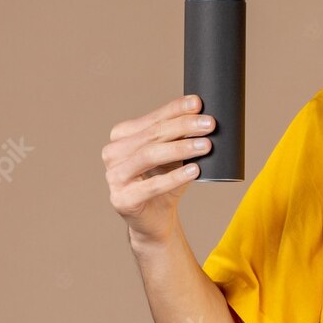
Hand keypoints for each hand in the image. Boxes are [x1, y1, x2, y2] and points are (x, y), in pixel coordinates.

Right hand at [102, 94, 214, 242]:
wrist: (156, 219)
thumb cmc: (165, 181)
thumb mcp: (174, 155)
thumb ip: (182, 136)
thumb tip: (206, 117)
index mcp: (122, 136)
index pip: (153, 118)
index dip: (176, 109)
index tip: (198, 103)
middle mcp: (113, 153)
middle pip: (152, 135)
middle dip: (183, 127)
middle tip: (209, 124)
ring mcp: (114, 177)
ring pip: (150, 156)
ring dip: (180, 148)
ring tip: (206, 145)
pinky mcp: (122, 199)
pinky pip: (151, 186)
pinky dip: (175, 177)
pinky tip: (194, 170)